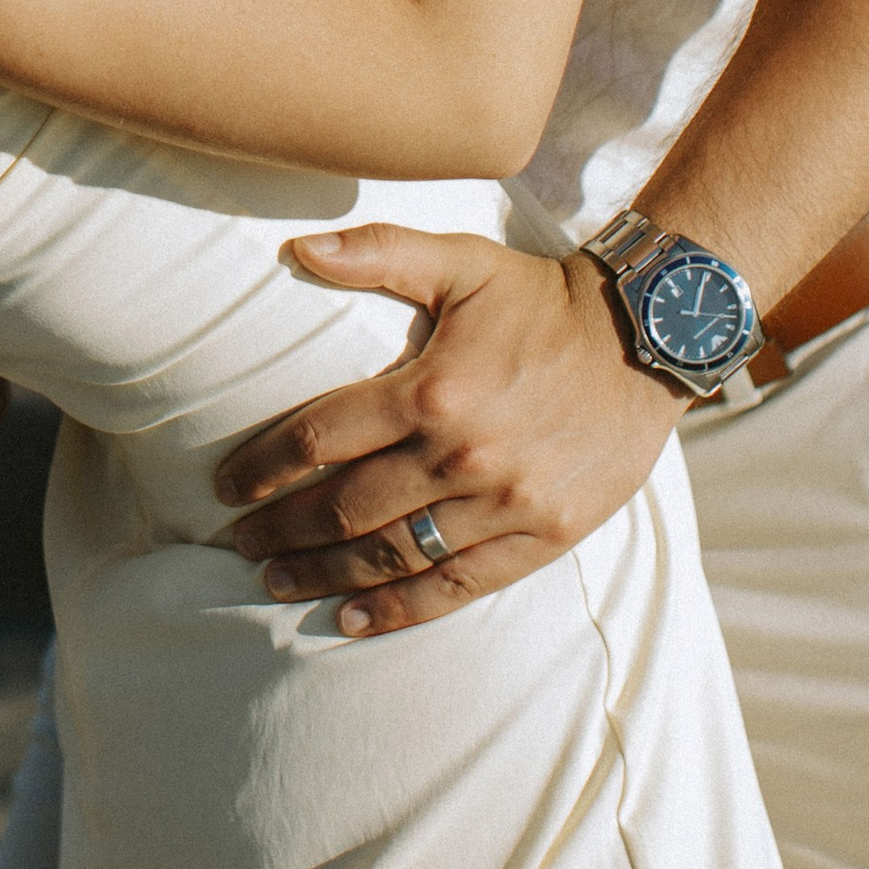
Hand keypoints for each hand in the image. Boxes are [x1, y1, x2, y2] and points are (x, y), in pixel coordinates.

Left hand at [213, 223, 686, 632]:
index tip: (223, 487)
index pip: (318, 438)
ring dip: (324, 574)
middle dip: (280, 530)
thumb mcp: (460, 260)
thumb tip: (297, 250)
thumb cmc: (539, 298)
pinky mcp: (541, 537)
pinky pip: (457, 585)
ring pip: (392, 554)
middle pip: (343, 508)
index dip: (260, 467)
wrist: (645, 340)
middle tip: (238, 543)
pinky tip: (354, 618)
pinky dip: (400, 608)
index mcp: (432, 390)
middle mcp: (462, 455)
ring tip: (274, 582)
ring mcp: (503, 504)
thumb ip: (376, 253)